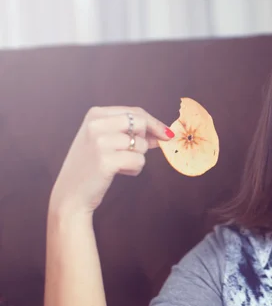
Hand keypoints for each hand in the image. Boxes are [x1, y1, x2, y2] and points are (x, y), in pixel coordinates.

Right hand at [49, 106, 173, 218]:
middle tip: (143, 150)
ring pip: (141, 144)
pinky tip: (120, 172)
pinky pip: (139, 161)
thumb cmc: (91, 166)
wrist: (70, 194)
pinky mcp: (106, 161)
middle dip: (148, 138)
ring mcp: (100, 142)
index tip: (166, 132)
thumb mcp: (105, 141)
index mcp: (95, 115)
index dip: (153, 123)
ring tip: (120, 165)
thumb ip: (129, 133)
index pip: (134, 112)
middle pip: (140, 122)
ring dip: (138, 158)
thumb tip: (161, 132)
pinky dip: (135, 168)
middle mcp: (96, 125)